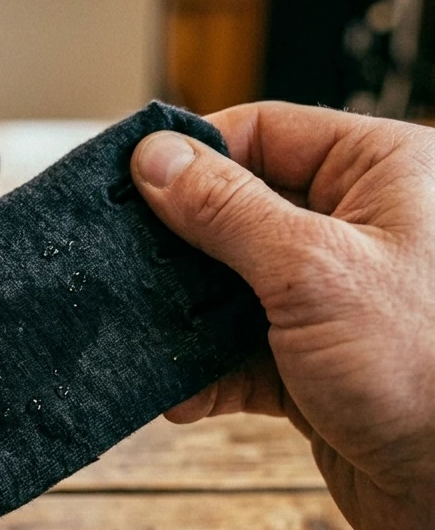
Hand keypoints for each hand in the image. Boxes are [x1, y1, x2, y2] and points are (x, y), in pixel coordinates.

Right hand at [131, 101, 434, 529]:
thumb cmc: (425, 371)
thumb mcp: (311, 270)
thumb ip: (226, 211)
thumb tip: (157, 158)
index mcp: (379, 176)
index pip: (265, 135)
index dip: (194, 156)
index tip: (132, 183)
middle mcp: (356, 233)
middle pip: (238, 214)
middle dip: (180, 248)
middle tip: (125, 265)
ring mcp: (332, 303)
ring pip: (232, 289)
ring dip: (187, 319)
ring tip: (147, 337)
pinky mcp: (313, 364)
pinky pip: (241, 353)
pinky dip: (208, 374)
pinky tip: (183, 394)